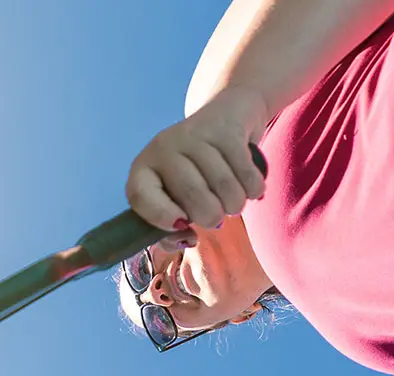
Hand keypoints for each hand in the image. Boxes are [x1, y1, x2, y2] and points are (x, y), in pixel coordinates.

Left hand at [127, 86, 269, 231]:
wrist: (225, 119)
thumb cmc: (195, 173)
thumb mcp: (175, 198)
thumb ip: (172, 230)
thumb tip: (187, 239)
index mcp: (143, 170)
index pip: (140, 196)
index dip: (160, 216)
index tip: (182, 225)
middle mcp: (164, 148)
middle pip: (191, 196)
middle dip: (211, 217)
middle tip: (216, 216)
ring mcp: (194, 136)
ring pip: (224, 188)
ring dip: (235, 205)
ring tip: (232, 201)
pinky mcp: (226, 130)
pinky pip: (247, 175)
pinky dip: (253, 189)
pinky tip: (248, 186)